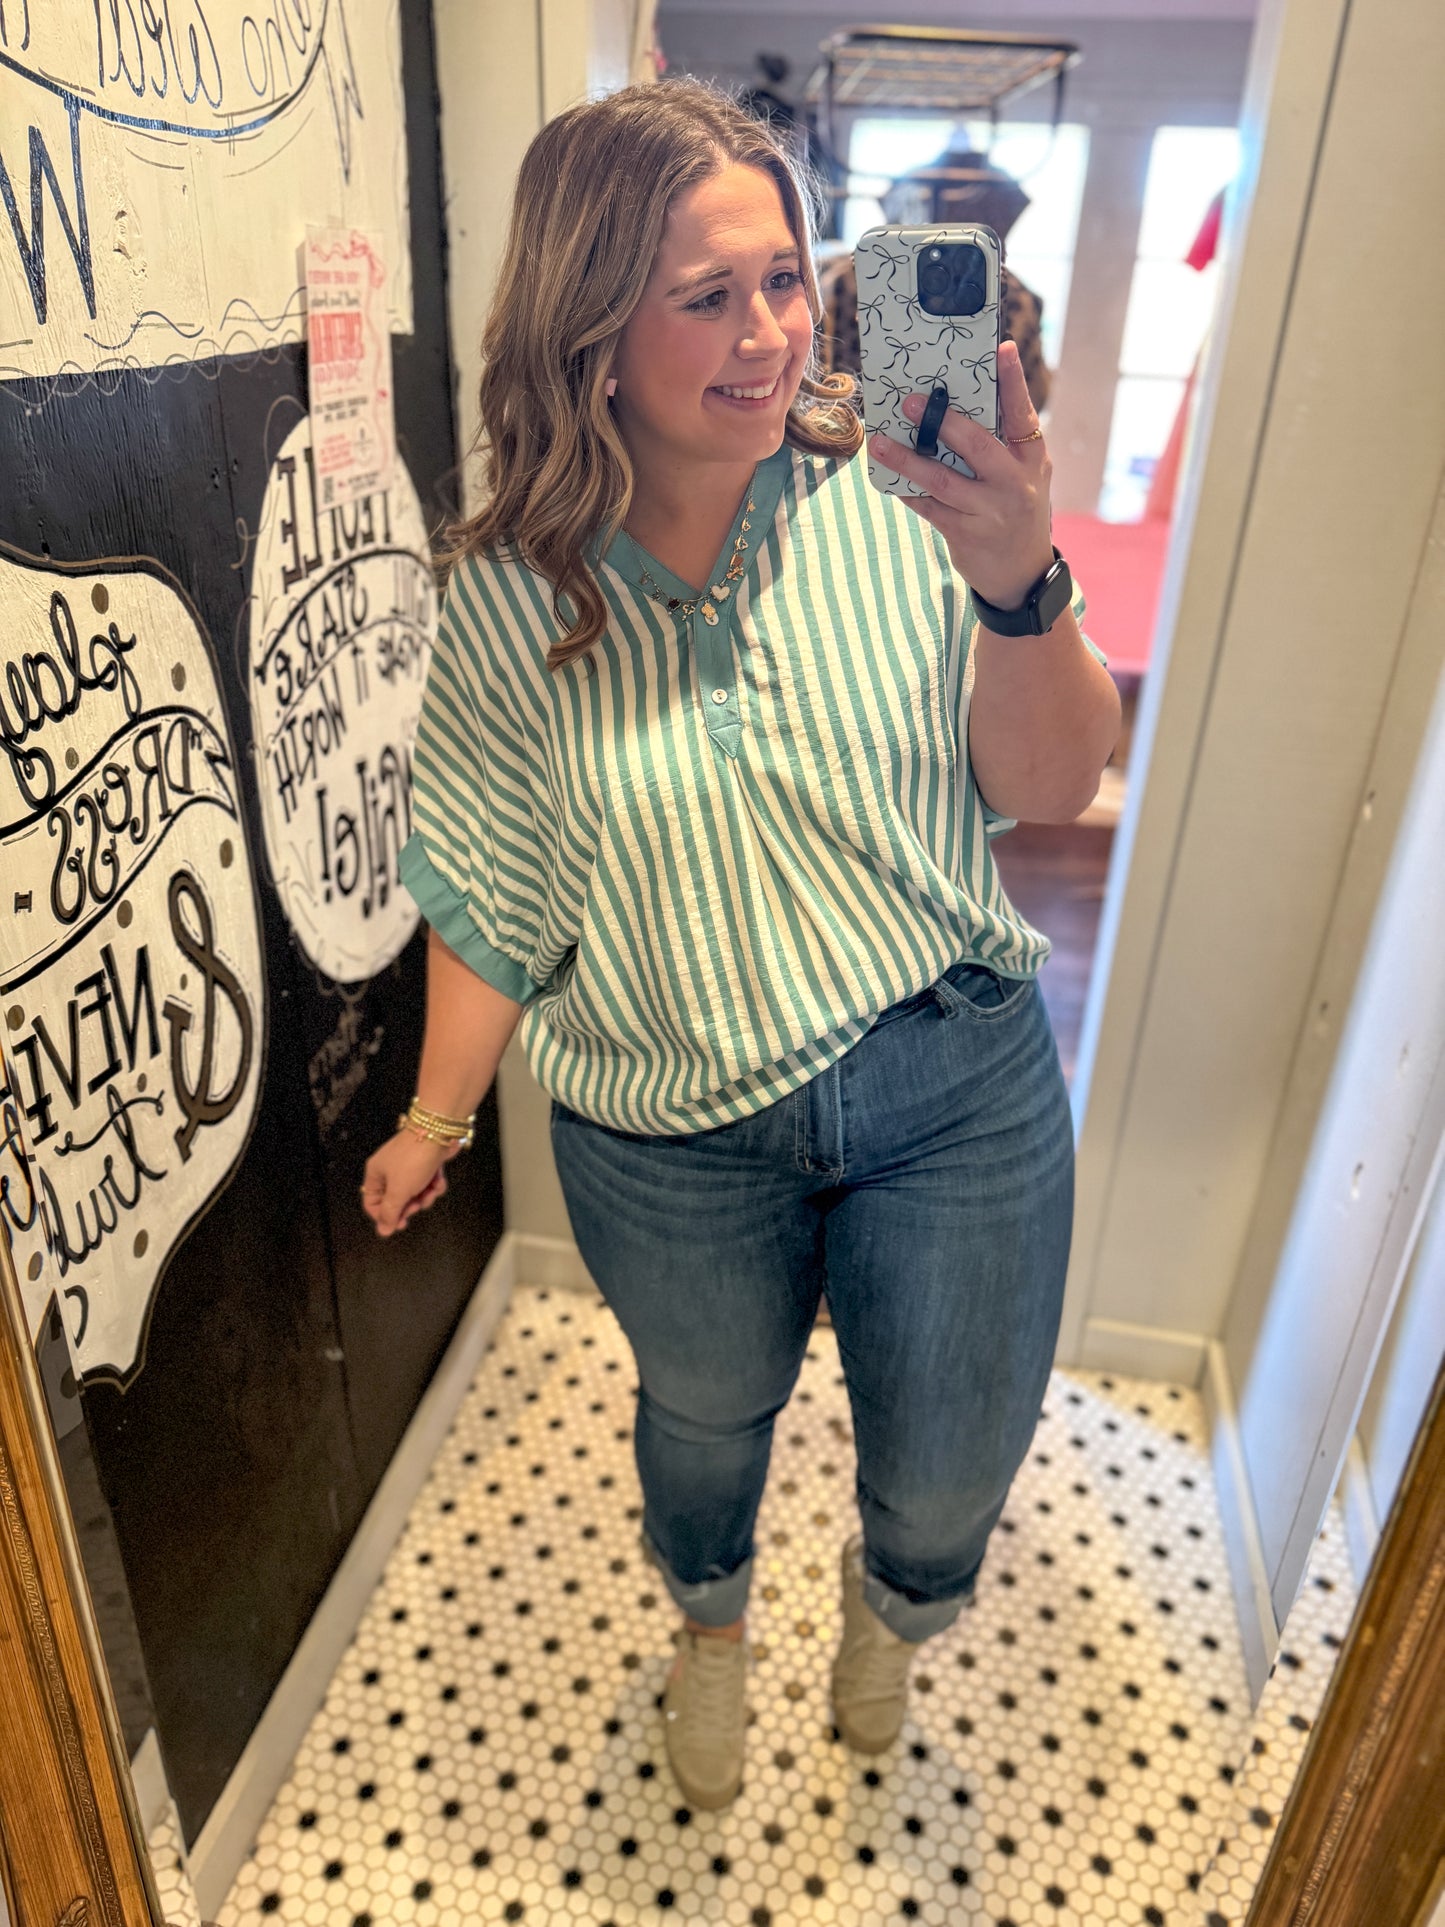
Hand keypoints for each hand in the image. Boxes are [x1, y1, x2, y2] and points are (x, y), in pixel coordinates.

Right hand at [360, 1130, 460, 1237]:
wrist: (438, 1133)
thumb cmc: (413, 1158)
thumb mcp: (398, 1191)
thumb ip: (390, 1213)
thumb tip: (383, 1231)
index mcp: (376, 1174)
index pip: (372, 1204)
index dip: (385, 1216)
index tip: (400, 1222)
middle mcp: (390, 1171)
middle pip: (396, 1201)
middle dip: (410, 1205)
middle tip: (417, 1204)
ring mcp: (408, 1167)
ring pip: (415, 1194)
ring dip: (426, 1196)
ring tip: (430, 1189)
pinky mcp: (425, 1164)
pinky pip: (428, 1184)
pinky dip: (435, 1184)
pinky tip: (438, 1179)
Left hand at [869, 339, 1054, 609]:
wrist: (1022, 574)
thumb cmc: (1017, 511)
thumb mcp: (1025, 475)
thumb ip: (1002, 444)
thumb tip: (956, 407)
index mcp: (1032, 460)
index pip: (1023, 415)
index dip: (1013, 382)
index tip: (1000, 350)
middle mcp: (1014, 484)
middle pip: (977, 445)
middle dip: (943, 422)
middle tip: (911, 402)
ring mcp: (990, 511)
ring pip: (943, 480)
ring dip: (908, 460)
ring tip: (880, 443)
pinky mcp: (966, 534)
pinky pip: (928, 508)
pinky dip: (907, 491)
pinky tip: (888, 477)